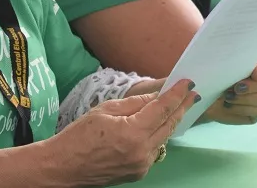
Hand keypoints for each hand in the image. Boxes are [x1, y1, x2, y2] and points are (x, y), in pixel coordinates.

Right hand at [49, 78, 198, 186]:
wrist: (63, 168)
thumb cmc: (79, 136)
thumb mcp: (105, 110)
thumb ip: (135, 104)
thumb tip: (156, 97)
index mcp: (132, 133)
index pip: (162, 109)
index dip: (177, 94)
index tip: (188, 83)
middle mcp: (142, 152)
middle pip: (169, 124)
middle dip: (181, 107)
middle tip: (192, 92)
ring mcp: (141, 165)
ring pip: (164, 138)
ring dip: (171, 121)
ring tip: (180, 105)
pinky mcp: (139, 173)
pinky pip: (154, 149)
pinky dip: (158, 135)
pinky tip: (160, 124)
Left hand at [202, 47, 256, 124]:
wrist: (210, 90)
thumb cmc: (221, 71)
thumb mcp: (227, 61)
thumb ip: (240, 60)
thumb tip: (254, 71)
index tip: (254, 74)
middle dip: (254, 86)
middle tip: (236, 88)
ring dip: (248, 98)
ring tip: (229, 97)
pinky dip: (244, 108)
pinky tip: (230, 105)